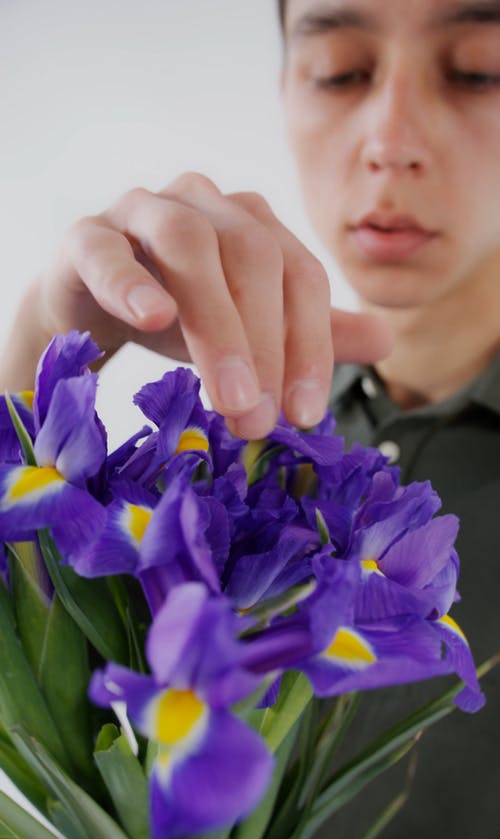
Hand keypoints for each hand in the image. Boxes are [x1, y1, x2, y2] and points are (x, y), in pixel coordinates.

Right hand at [2, 173, 391, 438]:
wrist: (87, 304)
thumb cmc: (178, 313)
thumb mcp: (249, 329)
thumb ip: (309, 334)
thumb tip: (385, 340)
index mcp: (252, 223)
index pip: (300, 275)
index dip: (310, 344)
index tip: (304, 414)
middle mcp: (205, 203)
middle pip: (252, 257)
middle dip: (265, 344)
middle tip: (258, 419)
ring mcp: (143, 211)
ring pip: (189, 246)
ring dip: (215, 324)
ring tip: (226, 395)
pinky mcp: (86, 235)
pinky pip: (107, 249)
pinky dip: (131, 281)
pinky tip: (152, 318)